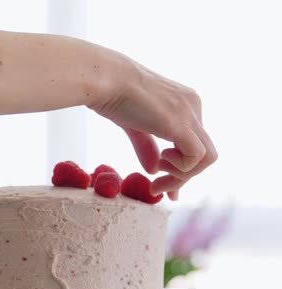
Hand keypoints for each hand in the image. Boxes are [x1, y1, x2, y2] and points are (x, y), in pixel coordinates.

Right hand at [88, 53, 216, 199]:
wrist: (103, 79)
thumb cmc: (110, 93)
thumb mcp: (132, 124)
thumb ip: (146, 146)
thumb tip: (153, 169)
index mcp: (184, 102)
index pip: (194, 142)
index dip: (181, 167)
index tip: (160, 183)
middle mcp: (192, 105)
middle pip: (204, 153)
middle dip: (182, 177)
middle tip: (157, 189)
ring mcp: (189, 113)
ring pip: (207, 158)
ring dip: (182, 177)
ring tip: (156, 180)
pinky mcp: (180, 124)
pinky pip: (198, 157)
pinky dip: (181, 170)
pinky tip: (159, 164)